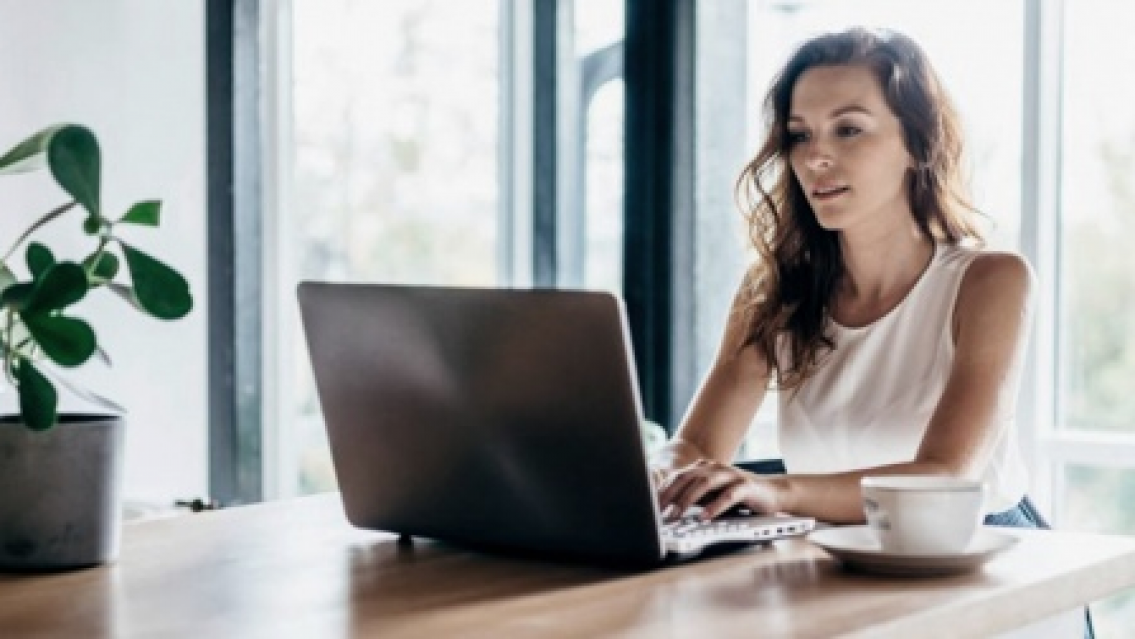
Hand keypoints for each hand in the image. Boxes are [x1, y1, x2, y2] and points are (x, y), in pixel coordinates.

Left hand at [658, 459, 783, 520]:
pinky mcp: (746, 486)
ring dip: (688, 500)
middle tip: (659, 511)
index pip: (678, 477)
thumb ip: (692, 497)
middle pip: (687, 478)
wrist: (772, 493)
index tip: (650, 507)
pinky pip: (728, 496)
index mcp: (704, 468)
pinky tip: (704, 517)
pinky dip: (714, 506)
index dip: (662, 490)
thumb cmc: (737, 496)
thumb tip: (666, 508)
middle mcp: (715, 467)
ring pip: (704, 483)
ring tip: (677, 515)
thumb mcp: (711, 496)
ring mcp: (731, 475)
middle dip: (670, 495)